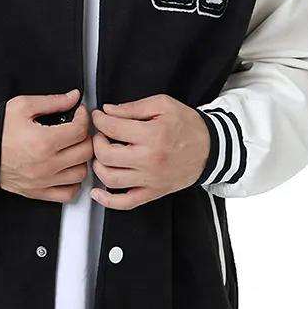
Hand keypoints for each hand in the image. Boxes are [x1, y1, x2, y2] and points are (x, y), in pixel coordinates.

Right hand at [0, 89, 92, 202]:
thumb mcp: (23, 106)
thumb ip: (52, 101)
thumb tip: (73, 97)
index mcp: (44, 141)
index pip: (80, 130)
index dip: (83, 117)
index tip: (79, 113)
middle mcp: (46, 164)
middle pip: (85, 152)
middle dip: (85, 136)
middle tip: (77, 129)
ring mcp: (43, 181)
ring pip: (81, 173)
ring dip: (81, 159)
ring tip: (72, 148)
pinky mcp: (38, 192)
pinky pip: (68, 193)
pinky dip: (73, 182)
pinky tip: (67, 169)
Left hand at [90, 94, 209, 209]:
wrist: (211, 148)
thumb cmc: (188, 125)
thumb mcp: (163, 105)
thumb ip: (133, 107)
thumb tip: (108, 111)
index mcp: (153, 135)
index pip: (112, 128)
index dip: (99, 119)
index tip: (98, 116)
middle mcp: (150, 160)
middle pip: (106, 155)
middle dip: (96, 142)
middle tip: (101, 134)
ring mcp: (150, 180)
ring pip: (110, 179)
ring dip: (98, 166)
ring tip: (102, 155)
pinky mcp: (153, 193)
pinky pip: (125, 203)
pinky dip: (107, 201)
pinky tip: (97, 192)